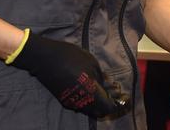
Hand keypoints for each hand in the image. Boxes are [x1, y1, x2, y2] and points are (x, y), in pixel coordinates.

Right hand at [11, 32, 126, 116]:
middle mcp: (81, 102)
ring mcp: (71, 102)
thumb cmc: (70, 57)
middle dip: (111, 104)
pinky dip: (90, 101)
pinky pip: (81, 106)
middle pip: (101, 112)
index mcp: (91, 93)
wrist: (44, 58)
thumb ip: (102, 77)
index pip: (110, 107)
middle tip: (116, 92)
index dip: (120, 103)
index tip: (125, 96)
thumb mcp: (92, 63)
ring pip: (90, 110)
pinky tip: (92, 89)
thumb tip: (108, 86)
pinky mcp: (64, 100)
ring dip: (100, 103)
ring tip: (105, 89)